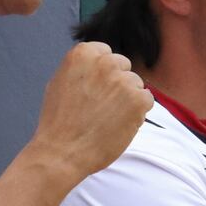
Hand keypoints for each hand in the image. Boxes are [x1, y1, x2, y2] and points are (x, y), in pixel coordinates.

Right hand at [31, 42, 151, 183]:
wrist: (62, 152)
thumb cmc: (58, 121)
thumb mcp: (61, 81)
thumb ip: (83, 68)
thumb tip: (100, 62)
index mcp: (83, 53)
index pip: (105, 53)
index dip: (101, 74)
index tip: (93, 90)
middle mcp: (105, 62)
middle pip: (122, 66)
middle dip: (116, 84)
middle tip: (100, 107)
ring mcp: (123, 80)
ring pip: (135, 84)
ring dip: (127, 99)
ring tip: (106, 119)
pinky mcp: (138, 99)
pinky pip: (147, 100)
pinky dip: (137, 113)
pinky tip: (118, 124)